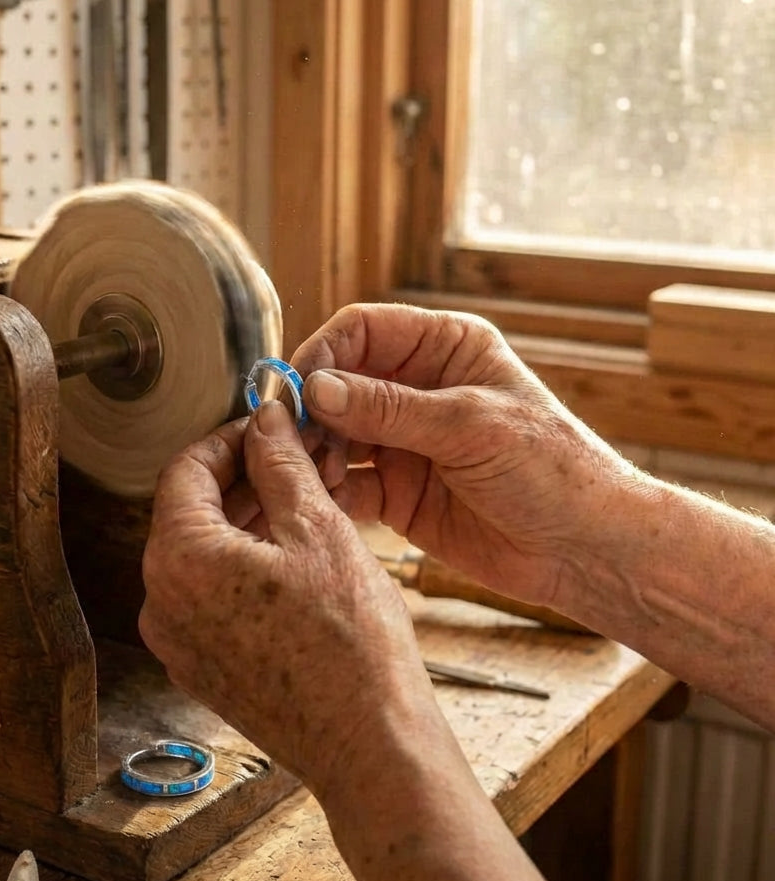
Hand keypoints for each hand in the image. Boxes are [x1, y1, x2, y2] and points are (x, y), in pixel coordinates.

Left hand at [139, 400, 433, 794]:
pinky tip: (293, 554)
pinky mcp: (203, 667)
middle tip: (295, 459)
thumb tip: (265, 419)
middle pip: (191, 512)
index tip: (266, 427)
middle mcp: (161, 603)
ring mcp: (179, 641)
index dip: (229, 438)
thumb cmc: (350, 643)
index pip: (185, 470)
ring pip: (204, 554)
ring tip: (304, 502)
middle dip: (243, 478)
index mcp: (179, 560)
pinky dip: (245, 565)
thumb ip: (281, 463)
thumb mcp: (318, 529)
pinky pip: (212, 596)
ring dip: (247, 520)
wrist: (369, 744)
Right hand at [291, 304, 636, 607]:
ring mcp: (403, 442)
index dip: (324, 353)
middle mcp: (417, 388)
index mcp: (444, 348)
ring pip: (335, 434)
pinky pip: (347, 485)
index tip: (296, 390)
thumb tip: (315, 388)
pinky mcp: (396, 492)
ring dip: (316, 453)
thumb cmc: (552, 470)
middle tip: (296, 441)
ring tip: (315, 477)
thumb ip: (389, 408)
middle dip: (312, 410)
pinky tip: (323, 503)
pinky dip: (328, 492)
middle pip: (338, 382)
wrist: (585, 550)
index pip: (362, 330)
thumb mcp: (470, 427)